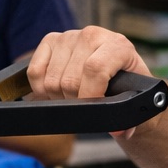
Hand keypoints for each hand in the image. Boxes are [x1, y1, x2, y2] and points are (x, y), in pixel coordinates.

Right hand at [27, 26, 153, 138]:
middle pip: (70, 80)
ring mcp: (69, 36)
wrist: (119, 75)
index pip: (95, 69)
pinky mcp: (50, 41)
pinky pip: (35, 72)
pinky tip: (56, 92)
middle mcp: (92, 35)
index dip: (90, 95)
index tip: (91, 109)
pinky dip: (41, 89)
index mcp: (118, 46)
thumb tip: (119, 131)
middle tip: (84, 105)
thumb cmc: (127, 88)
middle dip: (75, 102)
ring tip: (73, 98)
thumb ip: (129, 118)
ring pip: (52, 80)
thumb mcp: (133, 102)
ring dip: (58, 98)